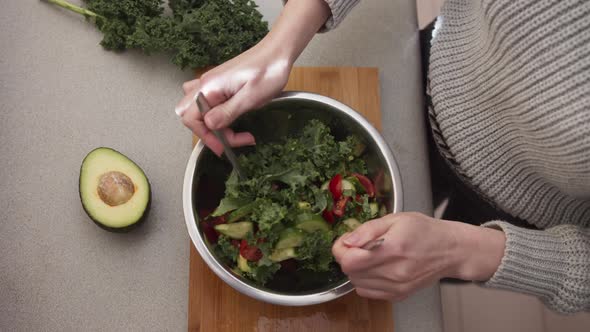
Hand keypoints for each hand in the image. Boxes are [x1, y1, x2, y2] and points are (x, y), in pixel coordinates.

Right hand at [175, 38, 291, 155]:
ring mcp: (212, 82)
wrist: (277, 53)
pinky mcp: (220, 83)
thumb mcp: (250, 97)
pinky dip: (214, 113)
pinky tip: (230, 117)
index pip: (191, 118)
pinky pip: (206, 100)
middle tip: (228, 140)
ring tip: (231, 130)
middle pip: (188, 114)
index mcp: (210, 87)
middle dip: (206, 132)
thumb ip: (227, 112)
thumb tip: (209, 125)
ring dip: (209, 123)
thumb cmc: (268, 72)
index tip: (224, 148)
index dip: (206, 137)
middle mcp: (206, 84)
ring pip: (195, 107)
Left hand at [332, 212, 505, 300]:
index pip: (350, 260)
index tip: (346, 241)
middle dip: (348, 257)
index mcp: (393, 249)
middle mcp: (395, 272)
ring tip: (369, 256)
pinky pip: (368, 292)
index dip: (341, 249)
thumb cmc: (425, 231)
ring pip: (357, 283)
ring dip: (356, 270)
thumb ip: (368, 230)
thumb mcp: (395, 219)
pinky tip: (375, 268)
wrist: (450, 250)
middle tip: (358, 245)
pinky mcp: (399, 295)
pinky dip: (365, 281)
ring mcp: (397, 287)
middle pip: (351, 272)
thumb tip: (347, 241)